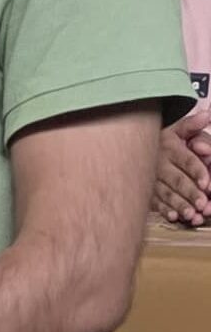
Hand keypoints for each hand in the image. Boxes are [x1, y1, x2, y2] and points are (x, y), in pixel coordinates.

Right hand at [154, 106, 210, 225]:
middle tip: (204, 204)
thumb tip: (207, 115)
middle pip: (177, 180)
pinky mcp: (146, 190)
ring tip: (192, 215)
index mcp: (170, 148)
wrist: (129, 145)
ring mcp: (151, 179)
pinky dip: (164, 210)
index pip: (186, 160)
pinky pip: (155, 202)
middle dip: (191, 193)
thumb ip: (193, 125)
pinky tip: (174, 217)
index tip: (207, 183)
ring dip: (180, 205)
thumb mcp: (177, 127)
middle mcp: (160, 164)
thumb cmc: (162, 138)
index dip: (197, 171)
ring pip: (167, 193)